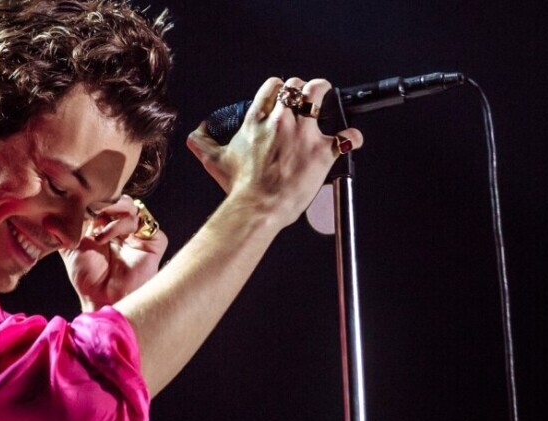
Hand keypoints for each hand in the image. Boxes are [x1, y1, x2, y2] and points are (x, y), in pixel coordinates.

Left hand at [61, 195, 167, 310]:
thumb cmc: (89, 279)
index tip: (80, 205)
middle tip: (92, 212)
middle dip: (106, 203)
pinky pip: (146, 225)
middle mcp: (125, 230)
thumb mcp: (70, 250)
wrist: (102, 299)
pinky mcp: (154, 244)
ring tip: (98, 232)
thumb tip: (47, 219)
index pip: (108, 203)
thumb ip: (62, 232)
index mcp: (108, 228)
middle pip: (122, 202)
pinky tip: (107, 237)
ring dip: (112, 214)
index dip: (96, 201)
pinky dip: (124, 225)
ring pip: (133, 208)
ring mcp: (139, 236)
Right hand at [186, 77, 363, 228]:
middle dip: (301, 90)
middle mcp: (282, 121)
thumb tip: (196, 134)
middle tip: (304, 101)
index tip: (282, 97)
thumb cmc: (240, 187)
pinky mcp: (322, 152)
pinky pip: (346, 136)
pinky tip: (350, 139)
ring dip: (324, 94)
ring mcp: (304, 134)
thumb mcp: (215, 161)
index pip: (272, 87)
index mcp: (258, 120)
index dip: (279, 88)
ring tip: (326, 100)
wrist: (257, 207)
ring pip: (319, 93)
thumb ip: (202, 143)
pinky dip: (351, 137)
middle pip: (296, 86)